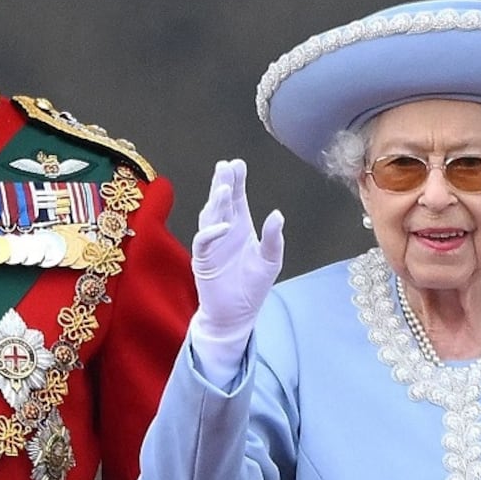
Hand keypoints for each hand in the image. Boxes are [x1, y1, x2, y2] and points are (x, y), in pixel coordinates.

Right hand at [189, 158, 284, 385]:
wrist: (236, 315)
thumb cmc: (252, 288)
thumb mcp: (271, 261)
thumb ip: (274, 239)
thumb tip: (277, 214)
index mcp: (240, 228)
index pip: (237, 199)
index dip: (236, 182)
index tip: (238, 164)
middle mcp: (224, 232)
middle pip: (220, 203)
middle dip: (222, 184)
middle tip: (226, 166)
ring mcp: (211, 245)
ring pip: (210, 218)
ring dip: (215, 204)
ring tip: (223, 188)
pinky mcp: (203, 261)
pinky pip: (203, 242)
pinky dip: (212, 233)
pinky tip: (224, 225)